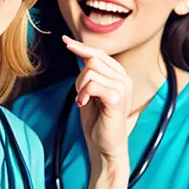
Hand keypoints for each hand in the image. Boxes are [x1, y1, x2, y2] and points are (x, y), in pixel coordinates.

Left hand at [63, 35, 131, 171]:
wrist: (105, 146)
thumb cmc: (98, 121)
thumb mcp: (92, 92)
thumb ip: (91, 74)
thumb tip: (81, 54)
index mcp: (119, 75)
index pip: (98, 53)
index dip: (81, 47)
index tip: (65, 41)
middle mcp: (124, 78)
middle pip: (92, 59)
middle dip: (79, 77)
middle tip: (81, 95)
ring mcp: (122, 87)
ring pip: (90, 72)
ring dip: (80, 88)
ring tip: (84, 102)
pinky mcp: (116, 98)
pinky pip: (92, 84)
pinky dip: (83, 94)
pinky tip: (84, 104)